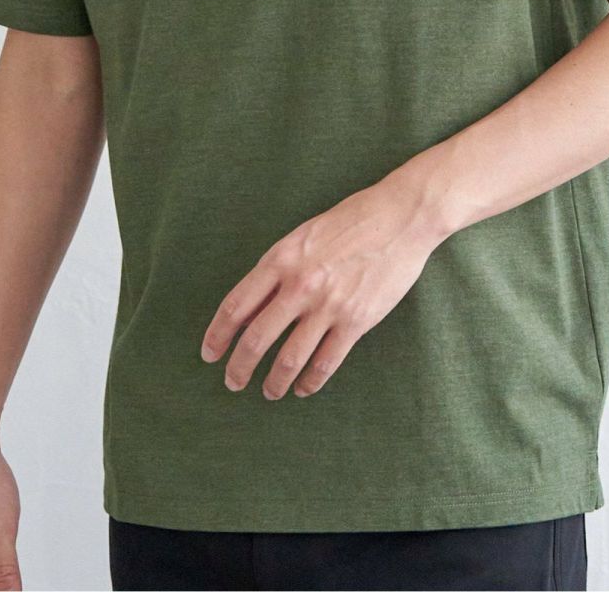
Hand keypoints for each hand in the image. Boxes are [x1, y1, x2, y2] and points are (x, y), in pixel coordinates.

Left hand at [199, 177, 441, 398]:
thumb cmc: (350, 221)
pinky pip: (324, 363)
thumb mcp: (303, 237)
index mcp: (280, 259)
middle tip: (232, 382)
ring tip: (269, 392)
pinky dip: (309, 382)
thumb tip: (252, 307)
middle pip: (256, 339)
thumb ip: (278, 270)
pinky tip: (303, 388)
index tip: (209, 354)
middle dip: (239, 367)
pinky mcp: (356, 321)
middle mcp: (299, 284)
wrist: (399, 217)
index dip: (217, 335)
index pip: (235, 306)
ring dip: (274, 382)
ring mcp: (328, 305)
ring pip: (289, 359)